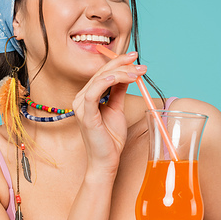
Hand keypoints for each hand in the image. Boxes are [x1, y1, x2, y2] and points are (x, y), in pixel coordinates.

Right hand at [72, 52, 146, 175]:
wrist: (107, 161)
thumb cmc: (111, 139)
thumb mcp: (117, 109)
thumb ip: (119, 92)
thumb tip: (127, 74)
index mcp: (88, 96)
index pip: (103, 73)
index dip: (118, 63)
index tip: (135, 58)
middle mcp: (81, 98)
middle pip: (101, 73)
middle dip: (122, 64)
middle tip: (139, 62)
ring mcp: (81, 106)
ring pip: (99, 79)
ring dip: (119, 72)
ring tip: (136, 72)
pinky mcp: (85, 115)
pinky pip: (93, 92)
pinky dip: (105, 82)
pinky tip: (118, 77)